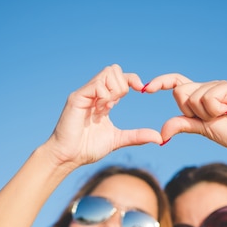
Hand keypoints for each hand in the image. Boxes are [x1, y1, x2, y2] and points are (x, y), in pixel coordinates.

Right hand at [47, 65, 163, 165]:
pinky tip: (101, 109)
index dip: (133, 80)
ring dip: (114, 89)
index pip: (120, 78)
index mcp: (103, 100)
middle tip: (117, 104)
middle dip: (123, 85)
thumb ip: (137, 136)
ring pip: (107, 73)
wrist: (68, 157)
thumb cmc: (87, 148)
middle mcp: (93, 93)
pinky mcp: (77, 98)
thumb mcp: (118, 140)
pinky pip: (96, 85)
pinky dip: (104, 95)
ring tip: (108, 107)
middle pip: (114, 70)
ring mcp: (85, 94)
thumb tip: (158, 138)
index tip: (143, 89)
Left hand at [143, 73, 226, 153]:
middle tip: (210, 118)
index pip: (176, 83)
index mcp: (199, 96)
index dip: (161, 82)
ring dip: (206, 114)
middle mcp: (207, 87)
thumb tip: (161, 133)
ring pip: (193, 97)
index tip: (146, 89)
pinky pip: (209, 97)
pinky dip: (216, 109)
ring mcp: (218, 86)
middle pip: (180, 93)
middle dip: (190, 111)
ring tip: (224, 116)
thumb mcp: (202, 129)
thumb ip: (183, 125)